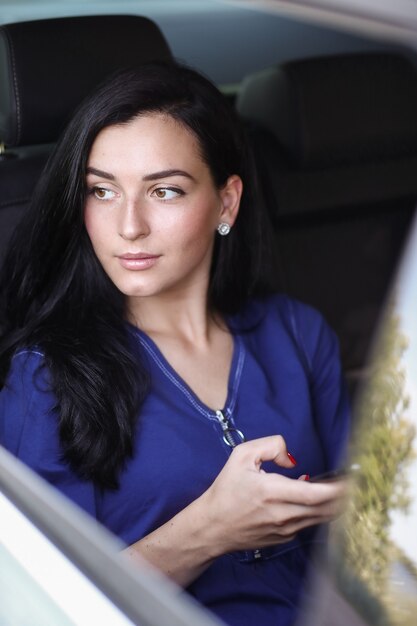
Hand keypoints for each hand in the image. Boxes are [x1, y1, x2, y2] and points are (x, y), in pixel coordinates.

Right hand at [201, 435, 346, 555]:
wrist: (213, 526)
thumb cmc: (226, 490)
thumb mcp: (241, 456)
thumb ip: (270, 446)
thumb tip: (292, 458)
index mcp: (273, 492)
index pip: (317, 494)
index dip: (339, 488)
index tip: (352, 479)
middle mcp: (283, 515)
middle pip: (327, 509)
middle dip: (345, 496)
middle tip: (354, 482)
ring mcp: (285, 530)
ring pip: (321, 518)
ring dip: (334, 504)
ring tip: (341, 489)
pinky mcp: (284, 538)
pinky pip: (308, 523)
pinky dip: (317, 512)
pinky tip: (313, 500)